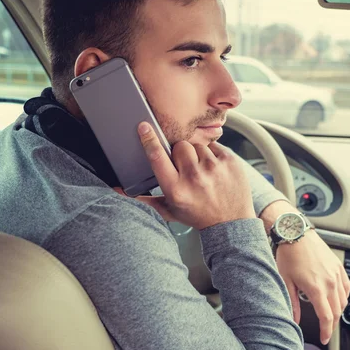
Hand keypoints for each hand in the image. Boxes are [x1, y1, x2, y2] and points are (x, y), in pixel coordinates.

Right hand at [137, 122, 255, 228]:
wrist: (231, 222)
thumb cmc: (197, 215)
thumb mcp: (168, 210)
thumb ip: (143, 199)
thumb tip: (118, 191)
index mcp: (176, 189)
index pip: (157, 157)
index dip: (149, 140)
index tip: (144, 126)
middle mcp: (194, 178)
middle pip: (179, 146)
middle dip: (181, 154)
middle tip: (187, 169)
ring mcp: (214, 168)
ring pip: (196, 144)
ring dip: (197, 155)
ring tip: (203, 172)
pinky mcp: (229, 161)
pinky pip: (214, 146)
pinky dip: (212, 155)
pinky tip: (214, 171)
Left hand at [276, 230, 349, 344]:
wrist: (296, 233)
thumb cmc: (289, 255)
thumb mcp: (285, 281)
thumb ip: (291, 303)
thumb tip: (294, 320)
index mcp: (316, 288)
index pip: (326, 317)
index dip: (326, 332)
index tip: (323, 339)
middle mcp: (330, 282)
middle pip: (336, 311)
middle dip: (331, 324)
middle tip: (325, 330)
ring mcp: (336, 274)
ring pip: (343, 300)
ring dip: (337, 311)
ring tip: (328, 316)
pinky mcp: (339, 267)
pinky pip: (347, 287)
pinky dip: (343, 297)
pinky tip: (336, 299)